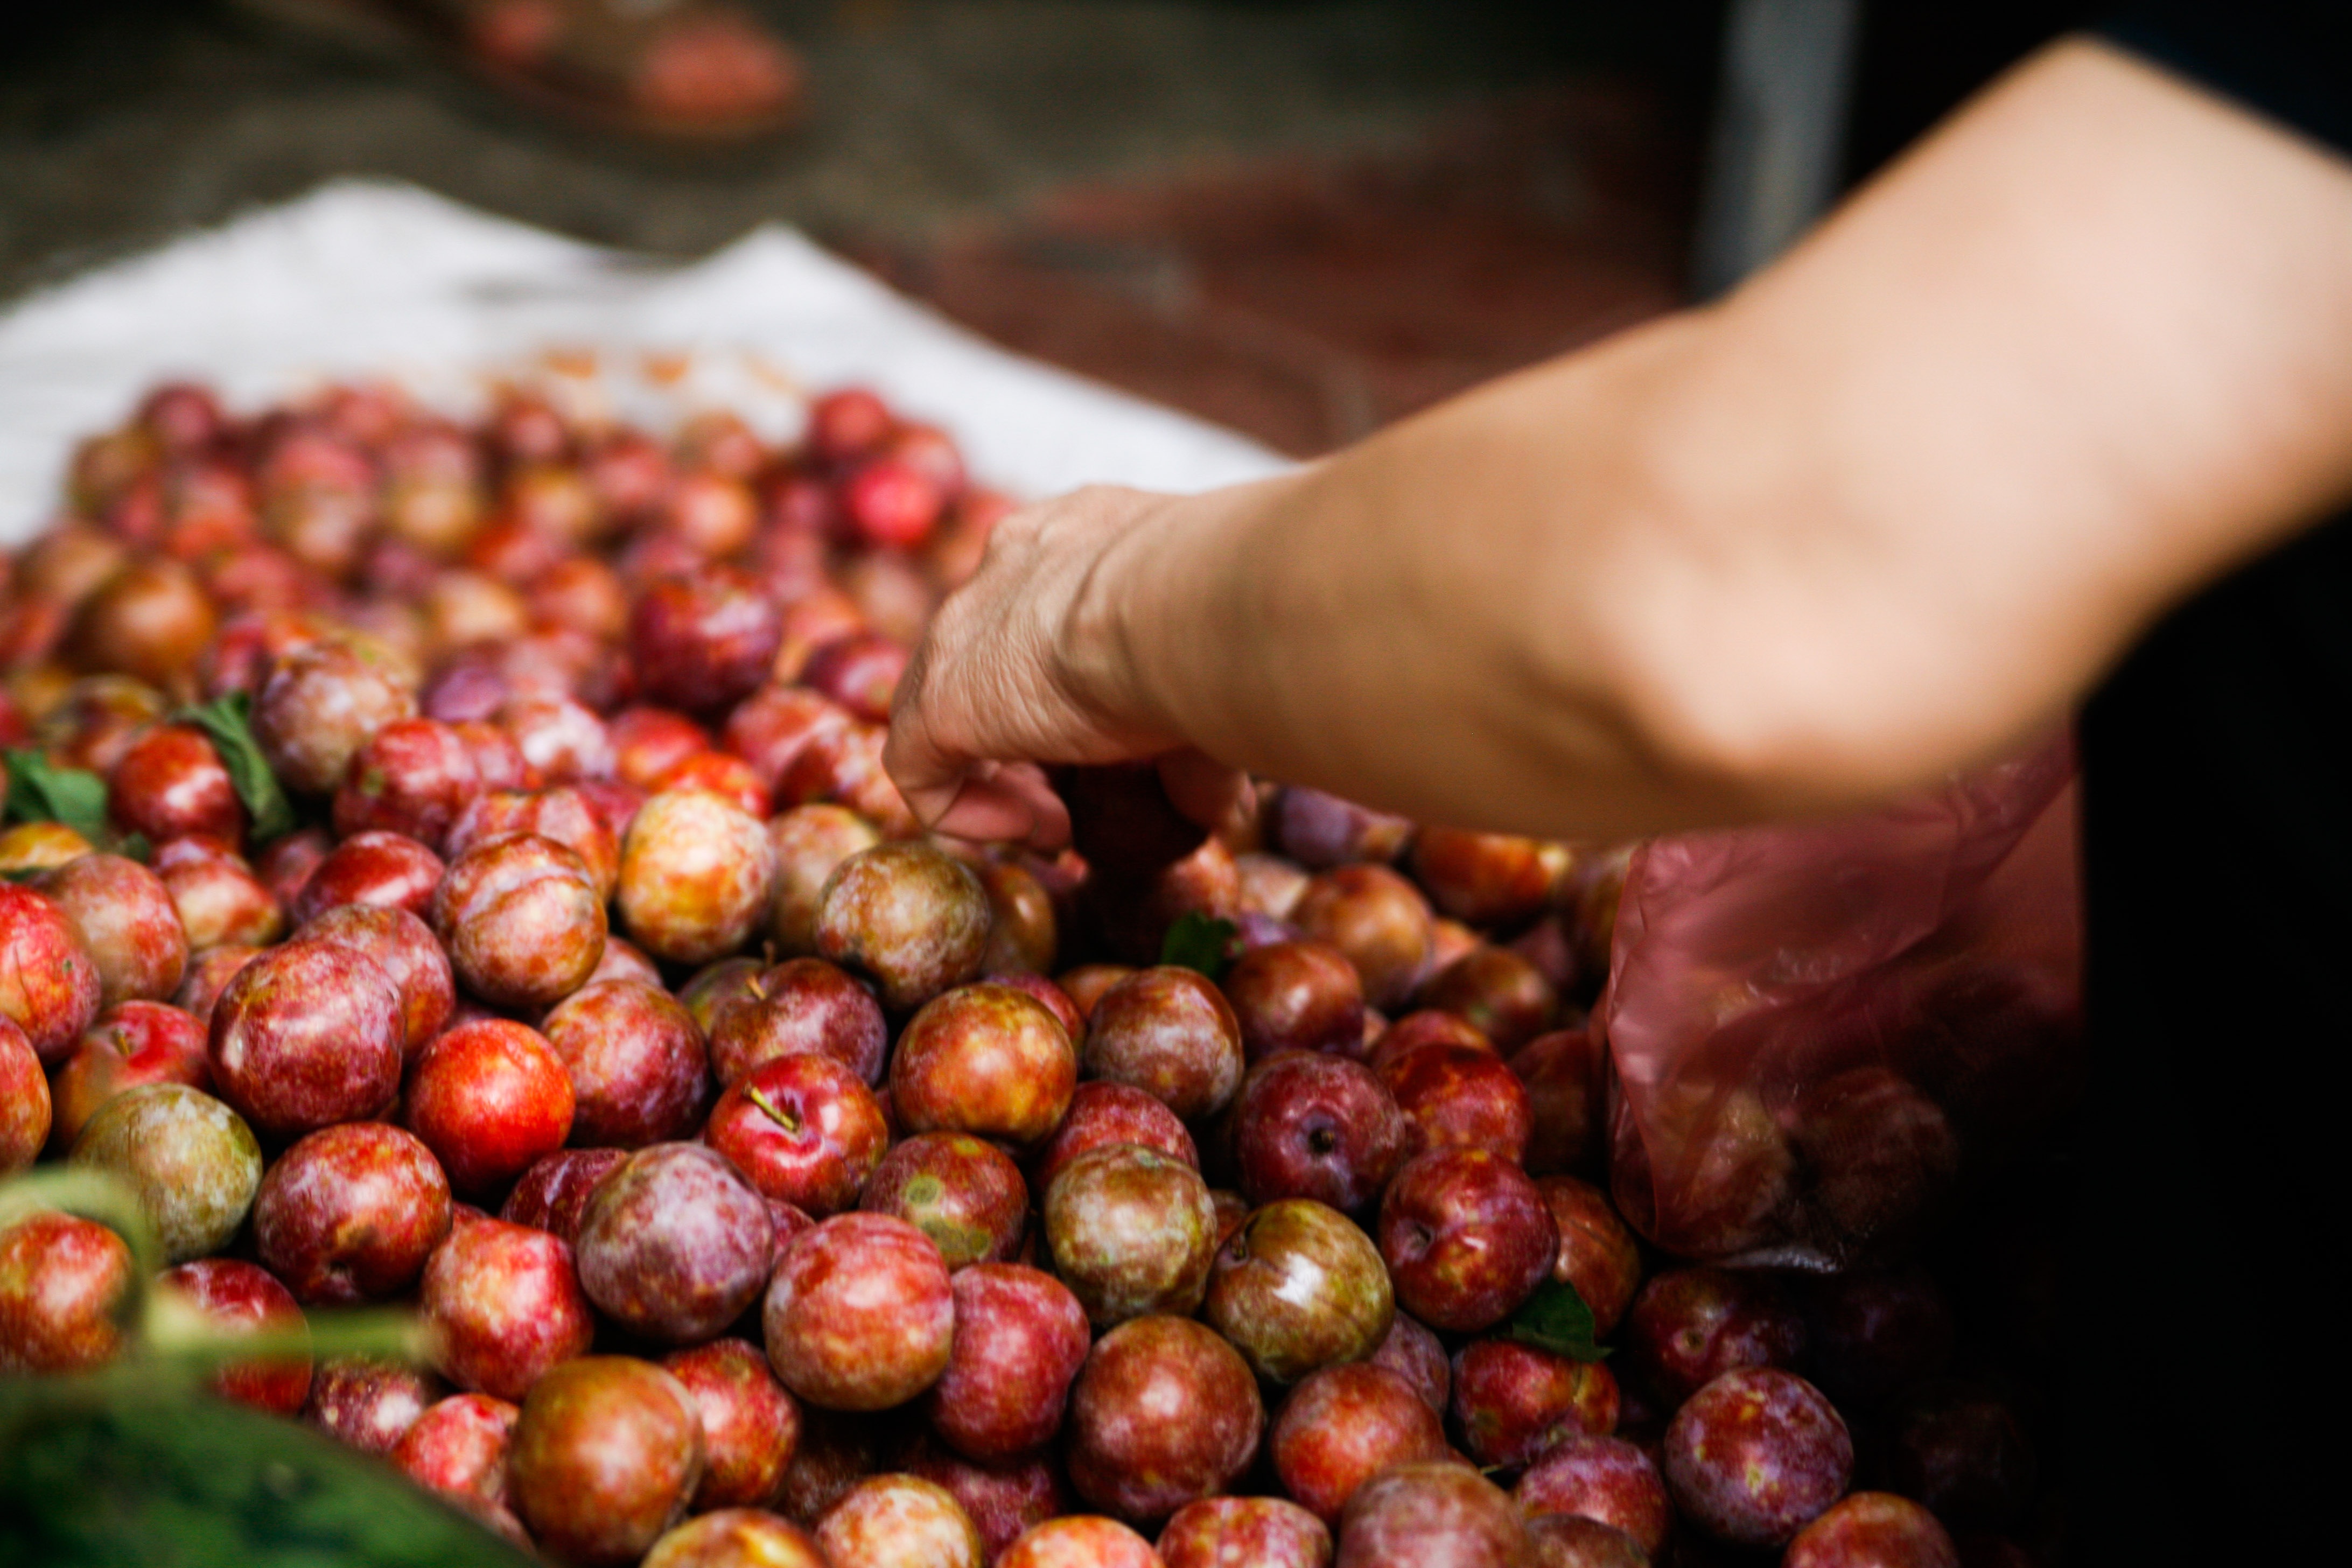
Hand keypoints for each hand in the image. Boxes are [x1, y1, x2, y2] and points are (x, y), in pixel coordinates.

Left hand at [884, 485, 1245, 848]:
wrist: (1196, 609)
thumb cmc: (1230, 622)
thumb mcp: (1214, 668)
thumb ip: (1198, 733)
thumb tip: (1216, 806)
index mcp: (1080, 536)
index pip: (1047, 601)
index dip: (1069, 680)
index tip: (1113, 736)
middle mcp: (1012, 562)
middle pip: (991, 651)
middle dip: (1025, 729)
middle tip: (1076, 790)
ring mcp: (964, 625)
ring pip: (943, 701)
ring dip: (997, 771)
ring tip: (1056, 820)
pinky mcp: (940, 696)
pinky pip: (917, 764)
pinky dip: (963, 808)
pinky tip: (1036, 830)